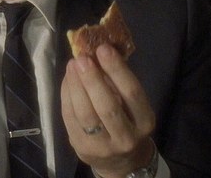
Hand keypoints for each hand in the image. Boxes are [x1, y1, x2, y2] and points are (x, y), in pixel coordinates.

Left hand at [61, 44, 155, 177]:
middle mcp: (126, 137)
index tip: (104, 49)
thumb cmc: (127, 121)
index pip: (132, 94)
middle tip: (82, 57)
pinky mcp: (81, 147)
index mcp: (144, 121)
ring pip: (86, 114)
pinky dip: (66, 96)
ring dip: (76, 86)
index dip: (117, 70)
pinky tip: (67, 80)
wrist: (120, 160)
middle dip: (93, 79)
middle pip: (108, 107)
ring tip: (72, 65)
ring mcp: (102, 146)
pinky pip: (70, 119)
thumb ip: (118, 82)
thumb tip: (97, 52)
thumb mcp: (132, 105)